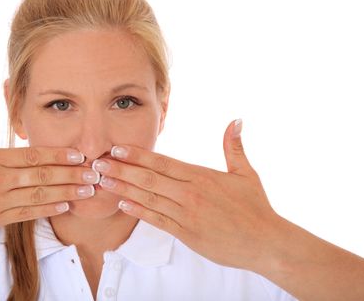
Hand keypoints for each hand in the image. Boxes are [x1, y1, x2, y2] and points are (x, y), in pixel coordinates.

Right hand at [0, 94, 96, 239]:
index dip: (57, 154)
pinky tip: (64, 206)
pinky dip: (47, 210)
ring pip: (39, 197)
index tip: (77, 154)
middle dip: (71, 174)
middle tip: (94, 172)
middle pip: (42, 176)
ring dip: (66, 193)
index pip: (31, 156)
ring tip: (87, 190)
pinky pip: (26, 214)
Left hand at [92, 119, 282, 271]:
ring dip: (123, 188)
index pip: (163, 162)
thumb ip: (234, 147)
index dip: (138, 155)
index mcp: (201, 176)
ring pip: (149, 198)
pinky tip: (122, 204)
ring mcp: (187, 215)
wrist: (266, 242)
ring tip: (102, 181)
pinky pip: (157, 220)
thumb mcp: (245, 173)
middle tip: (98, 162)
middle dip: (122, 169)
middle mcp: (190, 194)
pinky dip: (139, 211)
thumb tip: (236, 120)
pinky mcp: (186, 234)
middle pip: (150, 178)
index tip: (117, 148)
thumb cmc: (255, 208)